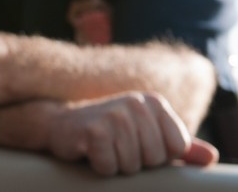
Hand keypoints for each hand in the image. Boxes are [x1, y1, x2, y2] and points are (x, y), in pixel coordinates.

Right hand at [46, 92, 217, 175]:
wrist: (59, 124)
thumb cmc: (107, 131)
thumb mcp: (145, 134)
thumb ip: (179, 146)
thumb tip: (210, 157)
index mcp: (153, 102)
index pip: (177, 148)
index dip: (158, 156)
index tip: (137, 145)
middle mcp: (135, 103)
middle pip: (155, 159)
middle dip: (135, 162)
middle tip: (115, 147)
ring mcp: (114, 115)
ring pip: (132, 165)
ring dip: (116, 165)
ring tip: (103, 149)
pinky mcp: (94, 129)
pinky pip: (109, 167)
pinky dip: (99, 166)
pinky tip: (90, 151)